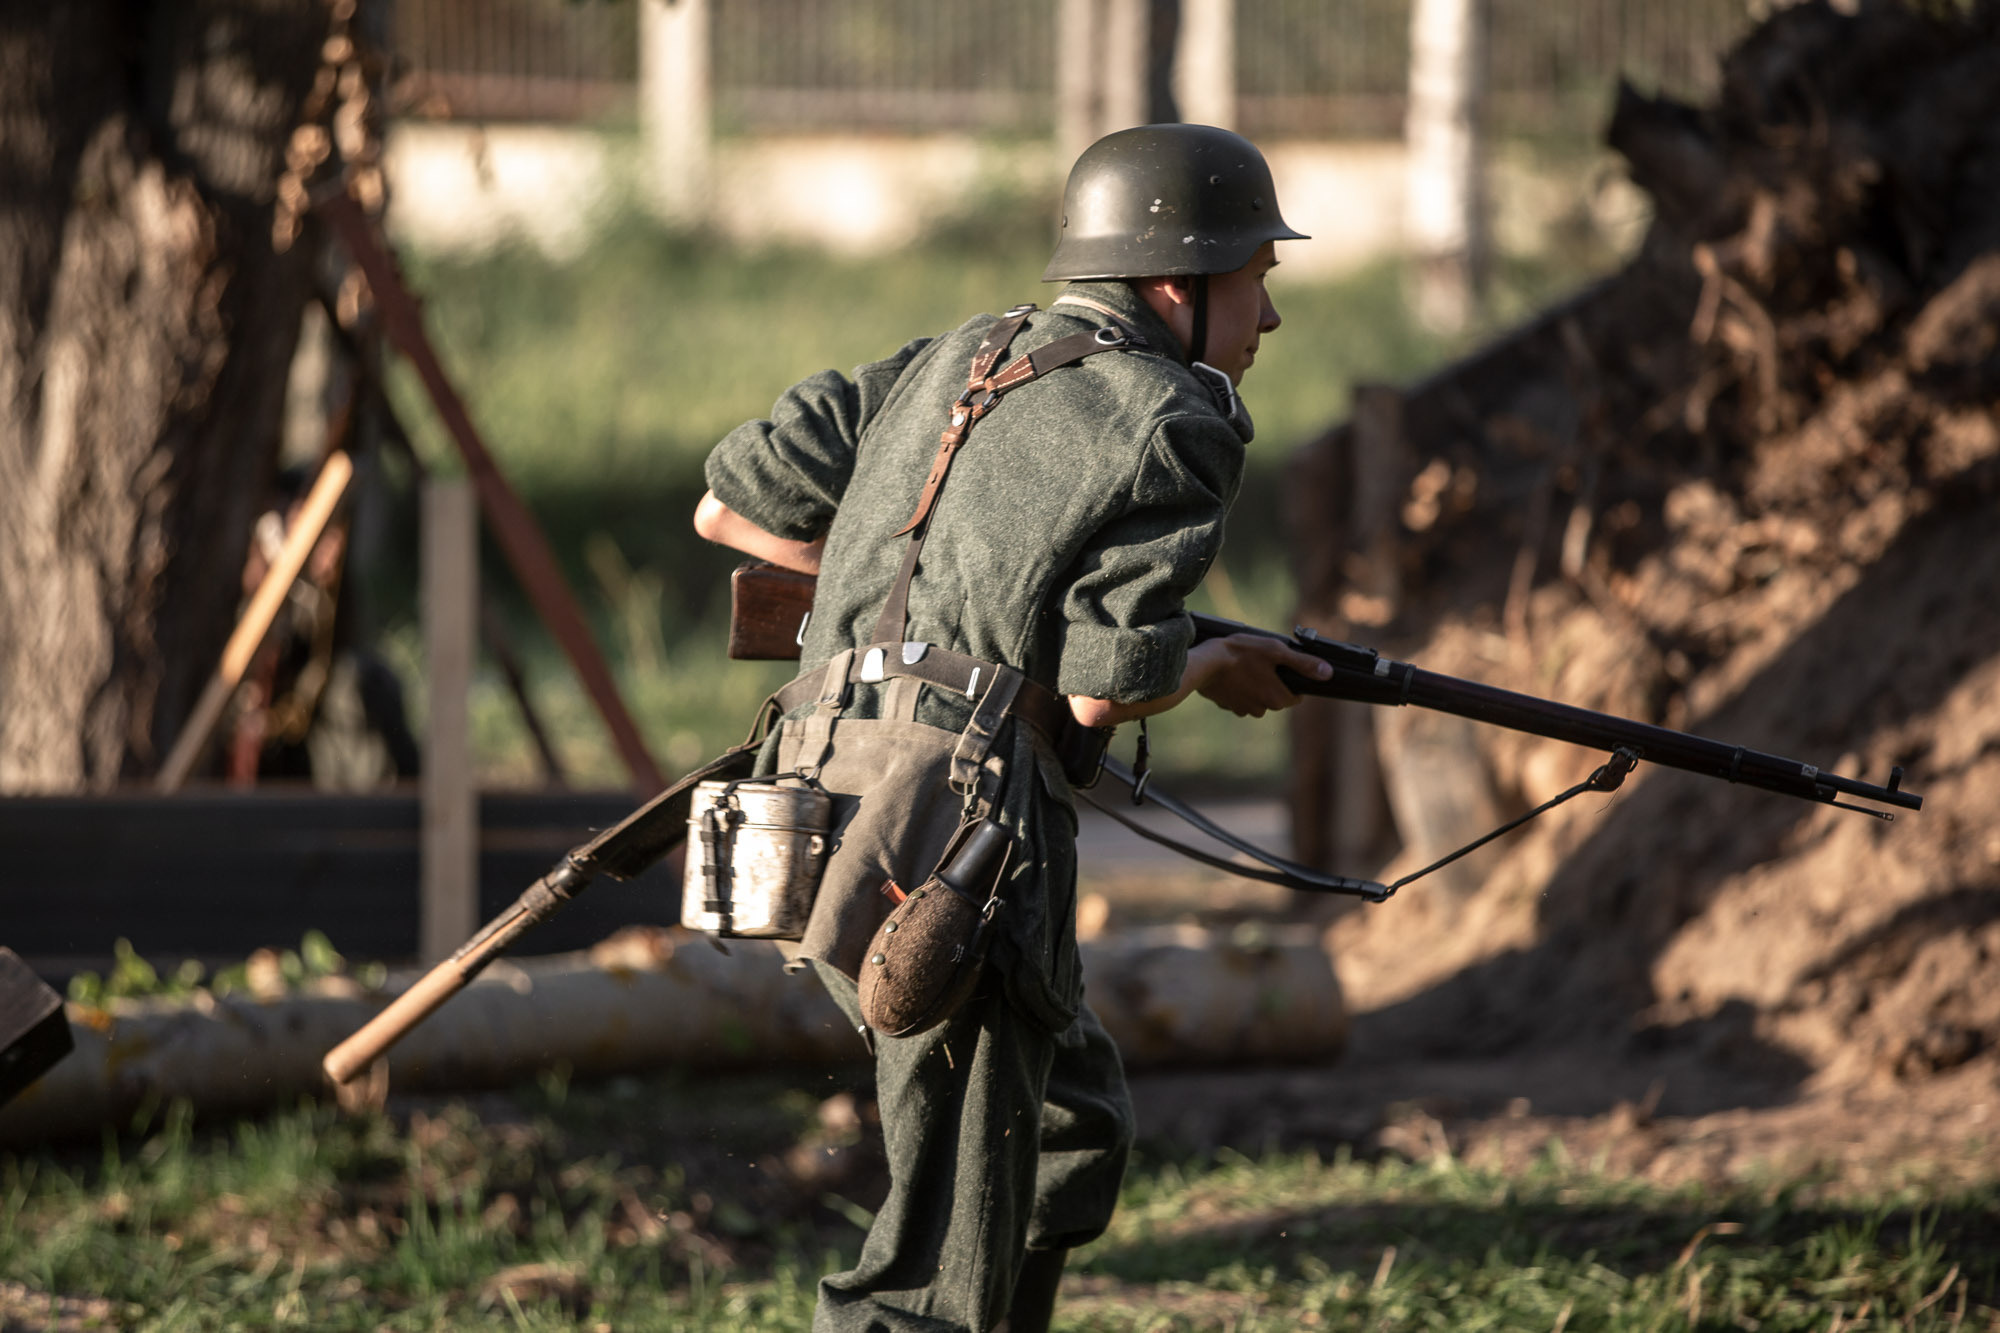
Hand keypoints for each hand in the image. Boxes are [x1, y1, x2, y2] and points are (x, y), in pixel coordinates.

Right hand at [1188, 633, 1331, 717]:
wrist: (1204, 663)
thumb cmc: (1242, 654)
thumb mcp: (1276, 651)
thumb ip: (1302, 664)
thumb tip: (1327, 673)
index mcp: (1277, 698)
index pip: (1295, 697)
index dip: (1293, 682)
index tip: (1284, 668)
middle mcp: (1262, 709)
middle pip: (1276, 698)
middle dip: (1273, 684)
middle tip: (1263, 663)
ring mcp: (1242, 709)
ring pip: (1258, 699)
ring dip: (1256, 687)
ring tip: (1246, 667)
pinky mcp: (1227, 706)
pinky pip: (1240, 700)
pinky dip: (1239, 689)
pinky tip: (1233, 675)